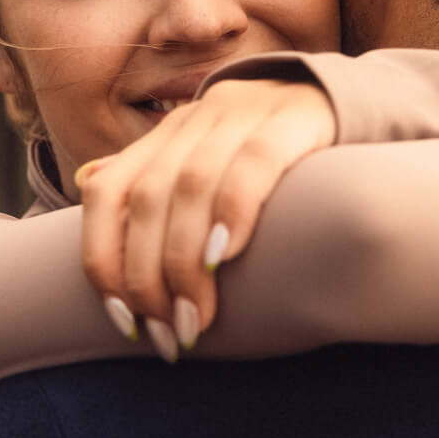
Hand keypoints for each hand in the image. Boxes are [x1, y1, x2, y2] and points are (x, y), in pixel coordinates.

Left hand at [77, 79, 336, 357]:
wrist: (350, 103)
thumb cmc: (276, 158)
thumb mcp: (209, 164)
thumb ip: (155, 177)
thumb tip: (87, 182)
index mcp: (166, 135)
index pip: (108, 194)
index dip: (104, 258)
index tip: (124, 322)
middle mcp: (196, 117)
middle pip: (147, 199)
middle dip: (149, 277)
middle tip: (169, 334)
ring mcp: (244, 110)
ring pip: (192, 184)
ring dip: (184, 261)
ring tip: (196, 318)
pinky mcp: (295, 116)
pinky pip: (254, 162)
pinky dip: (232, 211)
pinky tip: (226, 256)